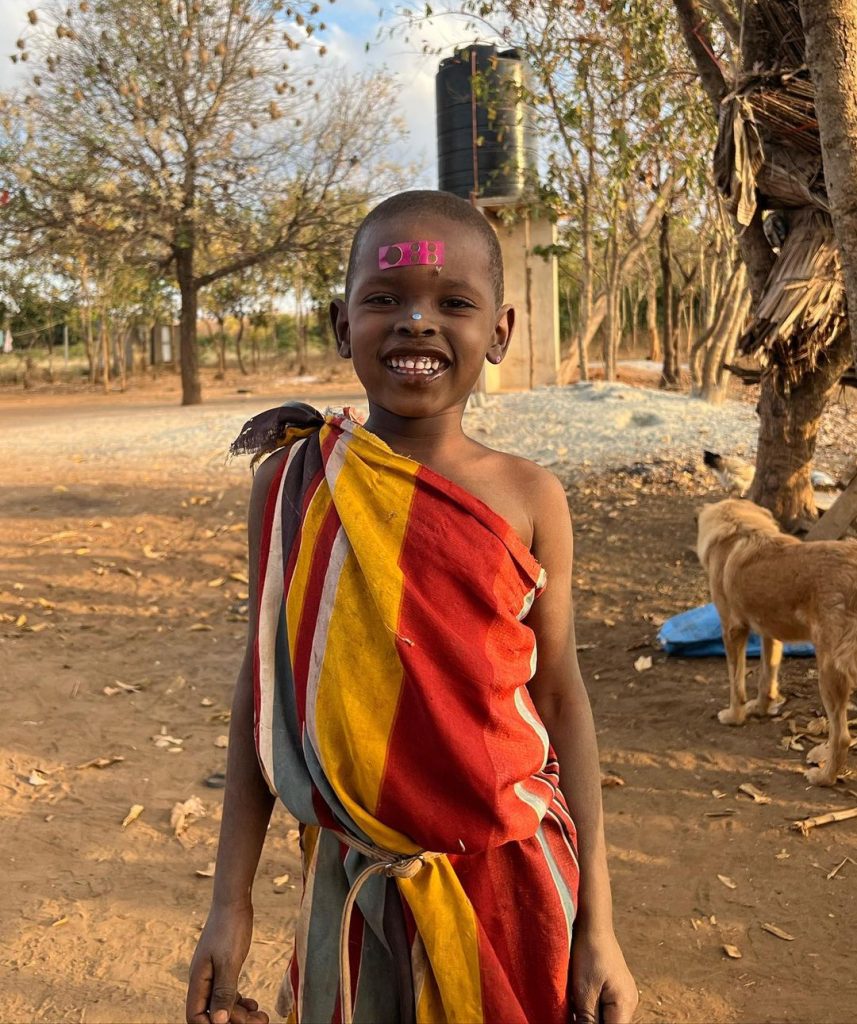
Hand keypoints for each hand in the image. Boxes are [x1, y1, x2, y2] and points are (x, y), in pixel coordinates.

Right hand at [186, 902, 268, 1023]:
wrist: (234, 901)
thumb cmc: (229, 928)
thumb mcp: (229, 961)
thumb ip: (223, 991)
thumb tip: (217, 1022)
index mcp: (198, 980)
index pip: (195, 1016)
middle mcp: (202, 980)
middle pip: (212, 1013)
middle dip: (234, 1022)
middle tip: (260, 1022)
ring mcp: (213, 974)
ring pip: (223, 1004)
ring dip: (240, 1014)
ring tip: (261, 1017)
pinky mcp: (224, 968)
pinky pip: (229, 993)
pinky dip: (240, 1002)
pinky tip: (254, 1004)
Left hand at [569, 925, 637, 1023]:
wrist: (592, 925)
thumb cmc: (588, 955)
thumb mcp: (584, 993)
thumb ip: (588, 1022)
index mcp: (625, 1006)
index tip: (580, 1017)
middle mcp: (629, 1002)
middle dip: (591, 1022)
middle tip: (576, 1009)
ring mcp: (623, 994)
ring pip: (607, 1017)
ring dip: (591, 1016)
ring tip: (577, 1001)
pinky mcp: (615, 987)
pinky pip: (605, 1006)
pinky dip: (592, 1006)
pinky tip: (580, 997)